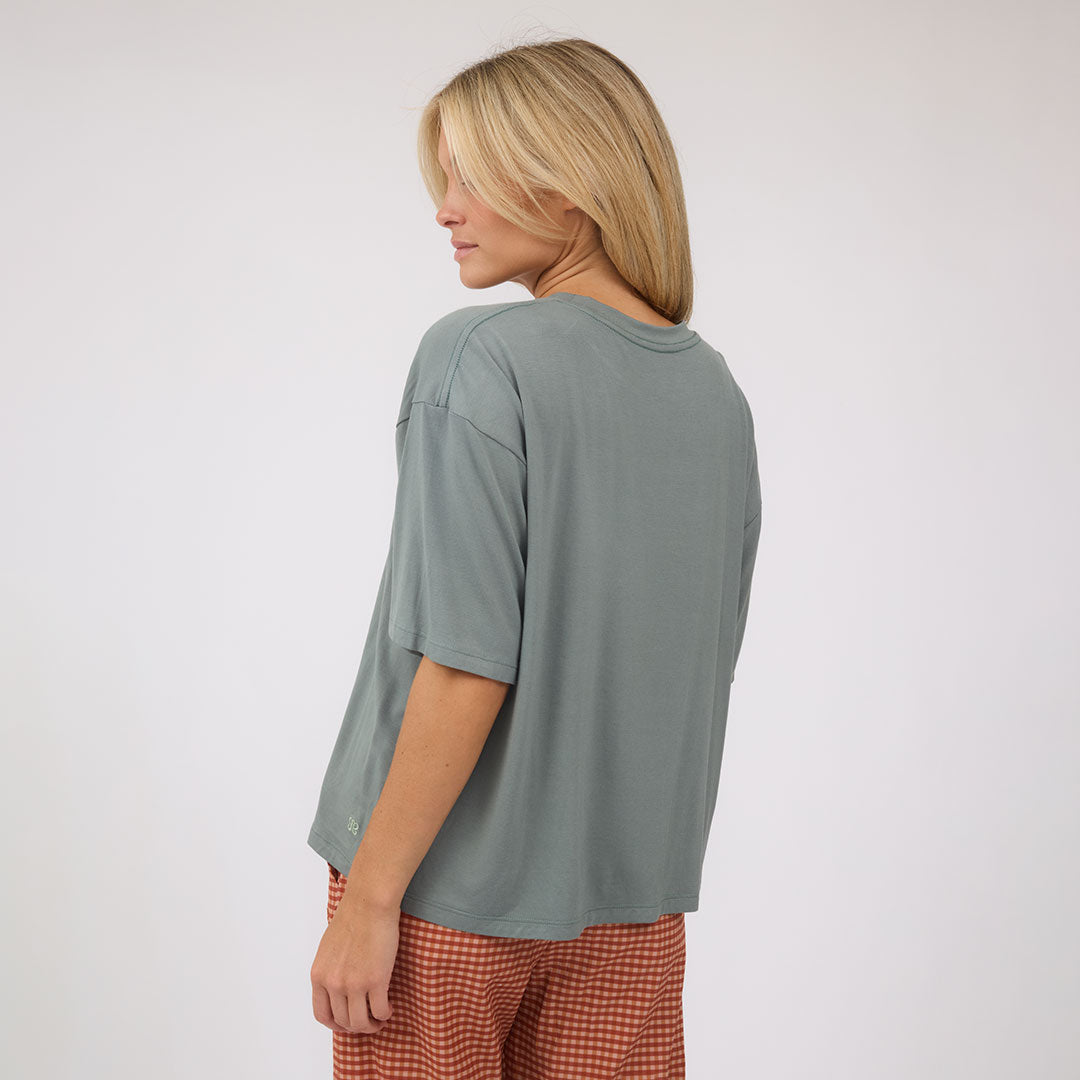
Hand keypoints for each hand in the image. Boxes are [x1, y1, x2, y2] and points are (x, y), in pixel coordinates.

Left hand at [311, 890, 399, 1035]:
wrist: (369, 903)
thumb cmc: (352, 918)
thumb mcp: (329, 949)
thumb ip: (330, 971)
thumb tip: (338, 989)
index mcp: (319, 976)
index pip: (322, 1014)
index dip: (336, 1025)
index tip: (347, 1023)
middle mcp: (333, 984)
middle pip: (343, 1021)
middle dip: (357, 1026)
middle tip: (369, 1021)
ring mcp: (354, 984)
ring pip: (360, 1022)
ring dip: (371, 1025)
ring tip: (380, 1018)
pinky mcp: (376, 980)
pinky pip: (380, 1010)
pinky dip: (385, 1014)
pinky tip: (389, 1008)